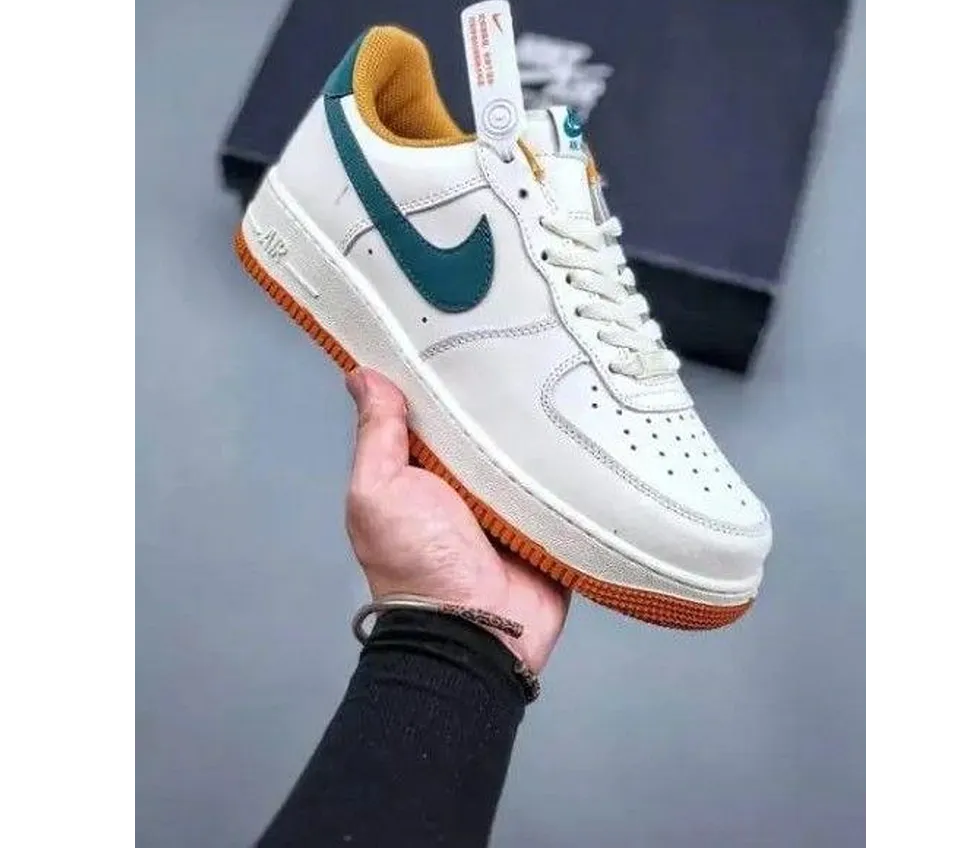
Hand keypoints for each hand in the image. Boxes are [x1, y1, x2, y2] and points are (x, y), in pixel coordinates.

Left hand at [344, 368, 568, 673]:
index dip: (438, 374)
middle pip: (483, 424)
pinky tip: (586, 418)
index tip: (454, 328)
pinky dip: (571, 458)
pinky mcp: (549, 518)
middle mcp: (465, 482)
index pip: (431, 410)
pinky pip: (562, 478)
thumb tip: (362, 377)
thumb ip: (376, 436)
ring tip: (559, 366)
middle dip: (497, 391)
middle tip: (519, 339)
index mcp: (421, 471)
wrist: (479, 632)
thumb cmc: (417, 564)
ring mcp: (510, 500)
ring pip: (526, 446)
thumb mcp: (379, 492)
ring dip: (538, 423)